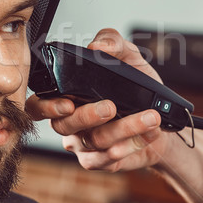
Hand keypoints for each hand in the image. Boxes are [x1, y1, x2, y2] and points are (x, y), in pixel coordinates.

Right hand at [25, 28, 171, 171]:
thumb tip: (97, 46)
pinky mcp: (102, 161)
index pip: (38, 106)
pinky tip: (149, 133)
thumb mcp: (129, 57)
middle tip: (111, 106)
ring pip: (94, 141)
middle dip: (88, 116)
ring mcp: (84, 144)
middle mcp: (70, 123)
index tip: (67, 103)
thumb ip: (112, 42)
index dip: (47, 107)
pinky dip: (132, 144)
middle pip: (64, 126)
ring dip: (125, 128)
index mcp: (66, 96)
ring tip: (150, 116)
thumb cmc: (138, 87)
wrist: (163, 117)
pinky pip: (109, 159)